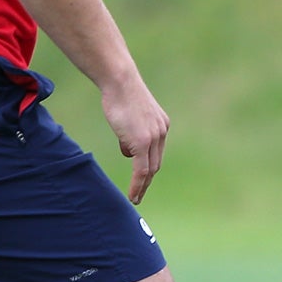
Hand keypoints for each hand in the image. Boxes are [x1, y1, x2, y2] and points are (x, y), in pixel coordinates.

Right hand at [101, 73, 169, 203]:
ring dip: (142, 186)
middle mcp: (161, 133)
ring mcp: (154, 138)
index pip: (157, 152)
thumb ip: (131, 135)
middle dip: (147, 181)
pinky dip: (138, 184)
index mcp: (161, 126)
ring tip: (135, 199)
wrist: (120, 82)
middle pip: (156, 163)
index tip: (143, 179)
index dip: (149, 167)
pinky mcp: (143, 142)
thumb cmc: (120, 95)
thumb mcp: (129, 116)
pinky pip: (142, 170)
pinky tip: (133, 195)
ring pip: (150, 169)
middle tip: (139, 194)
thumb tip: (128, 151)